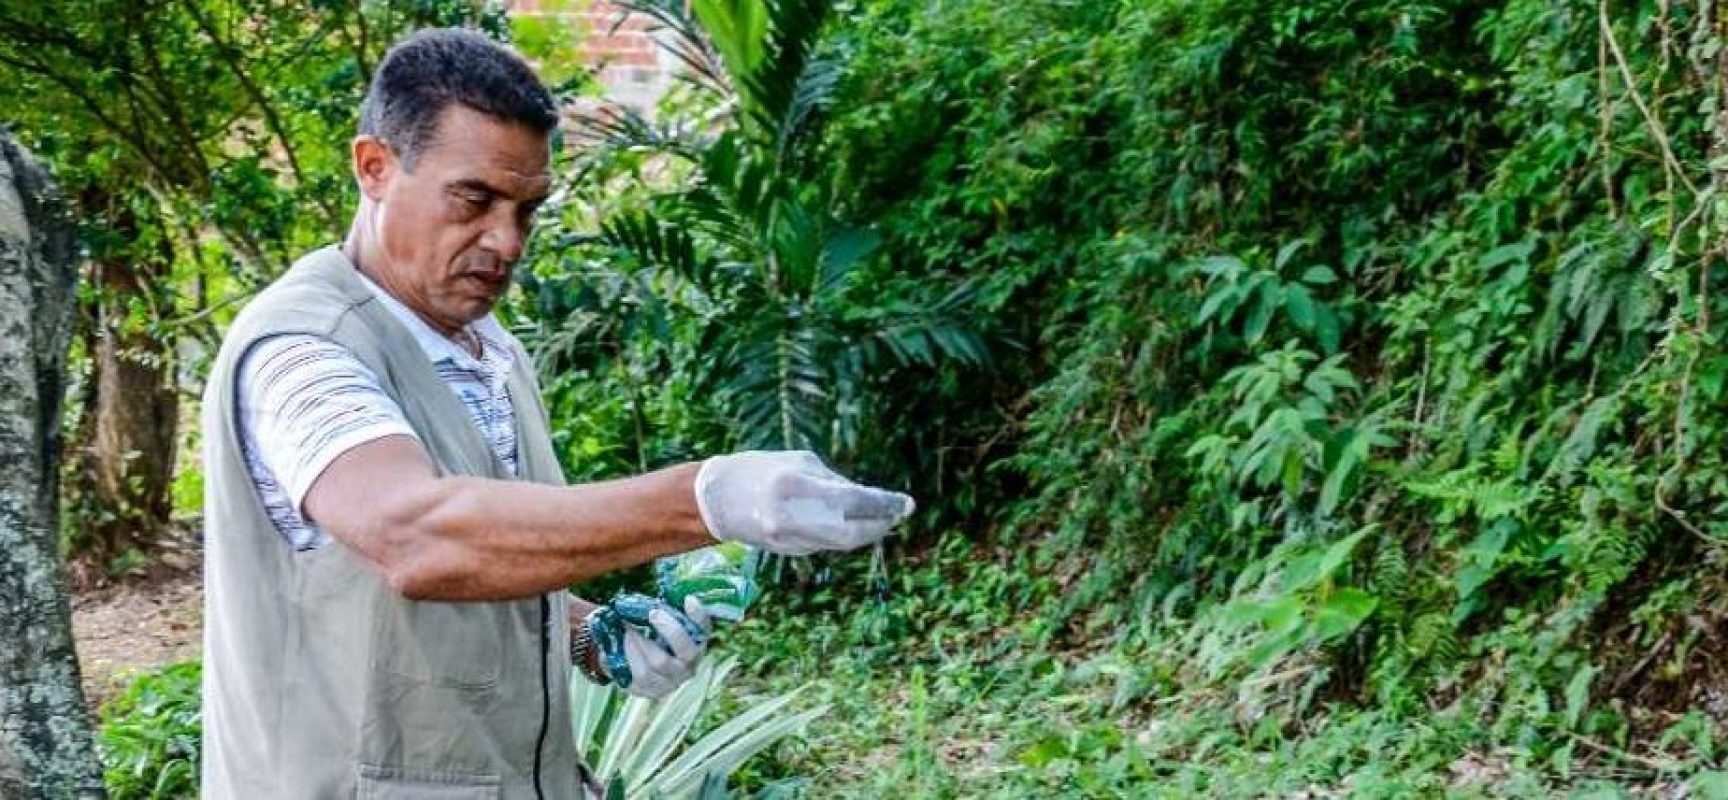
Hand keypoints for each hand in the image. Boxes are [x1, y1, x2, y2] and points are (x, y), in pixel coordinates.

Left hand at [589, 595, 710, 699]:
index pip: (704, 629)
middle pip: (687, 651)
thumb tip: (655, 588)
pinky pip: (640, 674)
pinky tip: (624, 643)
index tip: (688, 599)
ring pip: (659, 662)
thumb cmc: (648, 636)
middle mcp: (689, 665)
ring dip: (641, 641)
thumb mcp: (658, 621)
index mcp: (696, 643)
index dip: (699, 616)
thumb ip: (663, 609)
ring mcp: (671, 681)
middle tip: (653, 612)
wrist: (628, 665)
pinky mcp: (651, 691)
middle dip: (670, 630)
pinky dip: (630, 654)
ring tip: (628, 629)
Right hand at [694, 451, 915, 555]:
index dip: (884, 504)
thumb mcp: (800, 463)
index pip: (852, 501)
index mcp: (794, 487)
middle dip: (879, 526)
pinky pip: (826, 544)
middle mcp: (790, 519)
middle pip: (851, 535)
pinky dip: (844, 534)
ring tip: (883, 517)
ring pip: (841, 543)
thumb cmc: (760, 470)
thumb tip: (869, 499)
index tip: (907, 504)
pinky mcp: (787, 551)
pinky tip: (853, 524)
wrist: (715, 499)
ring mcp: (787, 540)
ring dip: (865, 532)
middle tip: (898, 514)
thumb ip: (835, 482)